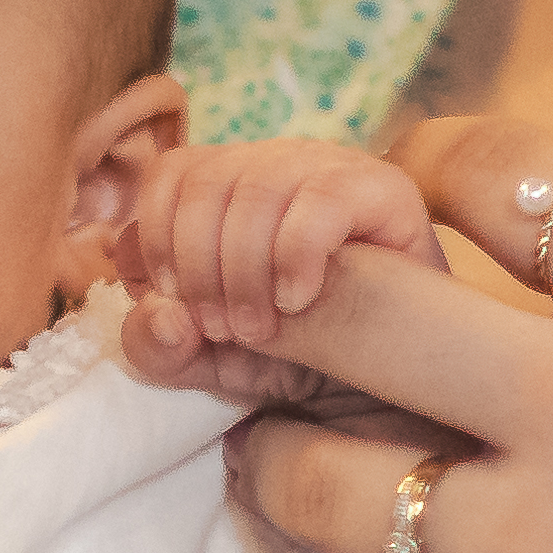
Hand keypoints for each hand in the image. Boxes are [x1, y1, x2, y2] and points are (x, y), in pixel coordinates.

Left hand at [118, 135, 450, 366]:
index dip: (156, 240)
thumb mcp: (216, 364)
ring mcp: (330, 169)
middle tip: (224, 331)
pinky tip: (298, 300)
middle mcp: (276, 164)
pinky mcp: (382, 189)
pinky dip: (294, 257)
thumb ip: (165, 347)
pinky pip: (320, 200)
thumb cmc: (301, 362)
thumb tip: (156, 314)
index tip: (174, 305)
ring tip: (260, 330)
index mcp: (228, 187)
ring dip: (243, 271)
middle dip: (199, 267)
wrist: (396, 388)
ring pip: (255, 188)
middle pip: (204, 180)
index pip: (168, 175)